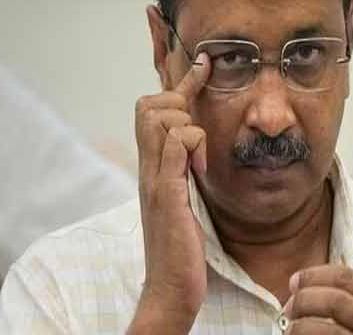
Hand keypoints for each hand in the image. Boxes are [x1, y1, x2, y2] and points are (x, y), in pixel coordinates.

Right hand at [129, 53, 210, 333]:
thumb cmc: (179, 245)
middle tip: (198, 136)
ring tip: (200, 163)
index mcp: (153, 167)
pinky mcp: (167, 194)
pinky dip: (193, 146)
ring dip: (190, 129)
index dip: (181, 83)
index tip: (204, 64)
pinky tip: (201, 169)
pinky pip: (175, 147)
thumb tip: (193, 142)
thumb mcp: (182, 197)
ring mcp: (155, 179)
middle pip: (150, 104)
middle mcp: (148, 168)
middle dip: (179, 103)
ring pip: (163, 119)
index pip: (155, 110)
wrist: (169, 287)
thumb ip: (182, 168)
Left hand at [285, 264, 352, 334]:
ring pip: (327, 330)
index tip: (294, 282)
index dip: (314, 275)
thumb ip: (346, 298)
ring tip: (291, 331)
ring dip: (300, 327)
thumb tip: (300, 286)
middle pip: (335, 299)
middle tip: (289, 309)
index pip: (345, 276)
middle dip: (304, 300)